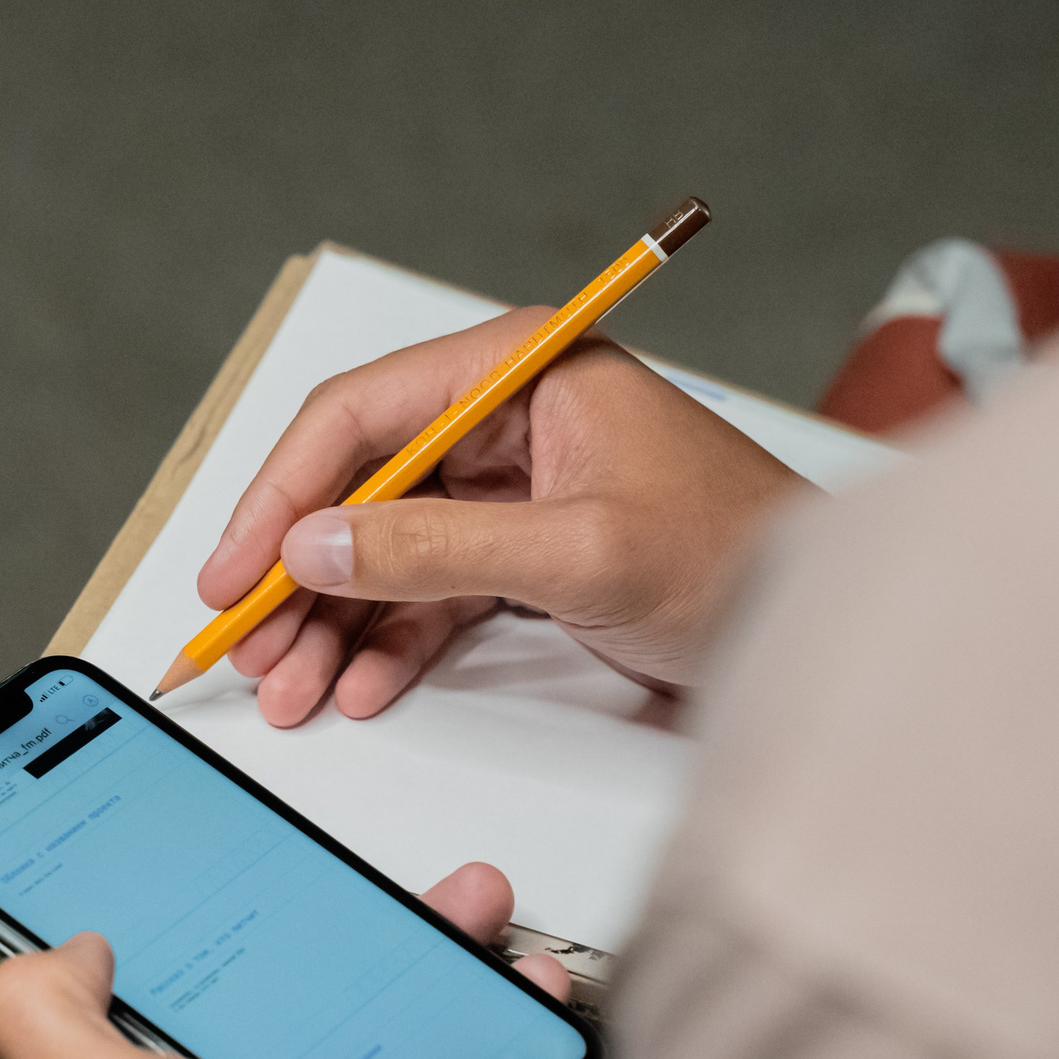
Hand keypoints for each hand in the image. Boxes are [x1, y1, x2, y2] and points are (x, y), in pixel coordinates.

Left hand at [0, 863, 569, 1058]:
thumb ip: (48, 1021)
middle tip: (358, 874)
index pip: (115, 974)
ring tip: (455, 910)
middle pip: (245, 972)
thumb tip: (61, 948)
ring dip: (401, 947)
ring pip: (337, 1001)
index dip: (148, 906)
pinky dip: (453, 1015)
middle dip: (308, 908)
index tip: (194, 846)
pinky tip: (491, 989)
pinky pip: (402, 1055)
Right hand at [197, 313, 804, 726]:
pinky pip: (431, 590)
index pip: (362, 416)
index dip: (281, 494)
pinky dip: (391, 639)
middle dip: (299, 573)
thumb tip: (315, 548)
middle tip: (251, 649)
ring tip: (293, 689)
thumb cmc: (738, 555)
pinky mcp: (528, 548)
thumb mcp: (579, 554)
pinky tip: (359, 685)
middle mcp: (507, 415)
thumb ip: (438, 551)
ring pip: (387, 547)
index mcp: (521, 369)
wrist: (824, 622)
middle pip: (361, 486)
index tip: (233, 571)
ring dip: (334, 619)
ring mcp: (515, 485)